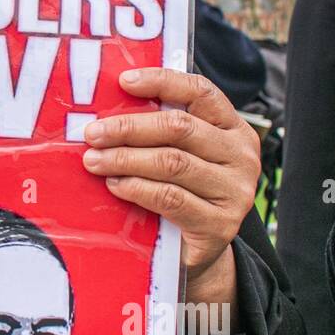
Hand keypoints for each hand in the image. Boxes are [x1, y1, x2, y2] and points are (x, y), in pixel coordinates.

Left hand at [82, 68, 260, 280]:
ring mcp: (235, 191)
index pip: (201, 92)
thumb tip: (107, 107)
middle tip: (93, 134)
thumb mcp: (177, 155)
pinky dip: (137, 188)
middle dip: (129, 128)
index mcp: (233, 128)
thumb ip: (159, 130)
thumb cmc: (181, 193)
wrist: (197, 253)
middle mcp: (241, 156)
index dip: (162, 81)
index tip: (123, 81)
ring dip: (125, 159)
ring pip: (172, 163)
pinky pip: (170, 198)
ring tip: (94, 160)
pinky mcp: (220, 224)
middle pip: (179, 128)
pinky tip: (115, 185)